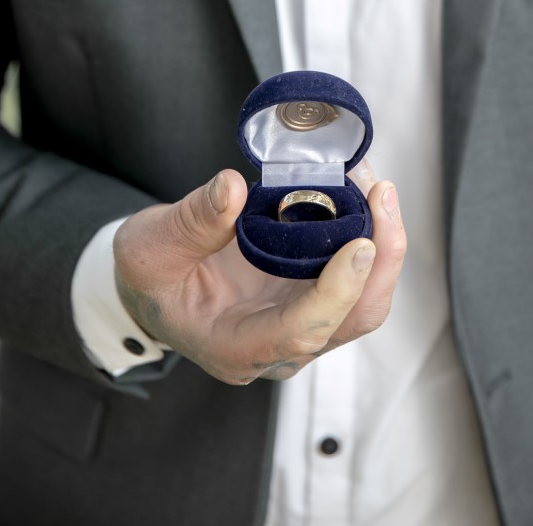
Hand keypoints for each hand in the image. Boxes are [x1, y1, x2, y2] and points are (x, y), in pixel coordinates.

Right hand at [112, 162, 405, 384]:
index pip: (301, 333)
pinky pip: (355, 276)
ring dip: (382, 245)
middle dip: (380, 260)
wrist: (155, 284)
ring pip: (364, 300)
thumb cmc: (152, 276)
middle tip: (380, 194)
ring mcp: (301, 322)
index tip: (360, 245)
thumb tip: (231, 189)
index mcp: (235, 346)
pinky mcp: (312, 295)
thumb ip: (190, 223)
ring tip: (375, 186)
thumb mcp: (150, 247)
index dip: (337, 291)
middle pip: (351, 319)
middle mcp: (279, 347)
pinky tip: (359, 192)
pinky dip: (367, 235)